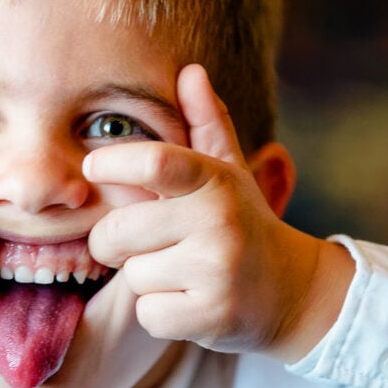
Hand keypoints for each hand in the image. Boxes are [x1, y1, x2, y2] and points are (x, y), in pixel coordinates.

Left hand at [85, 65, 352, 361]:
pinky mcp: (211, 315)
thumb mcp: (228, 174)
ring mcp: (216, 270)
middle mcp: (218, 220)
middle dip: (113, 243)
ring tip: (183, 273)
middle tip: (141, 244)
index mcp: (215, 181)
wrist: (295, 292)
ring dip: (146, 280)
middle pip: (118, 232)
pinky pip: (149, 314)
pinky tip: (191, 303)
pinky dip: (161, 313)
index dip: (112, 163)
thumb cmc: (243, 225)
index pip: (155, 161)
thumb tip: (190, 71)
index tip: (92, 167)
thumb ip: (205, 125)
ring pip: (133, 276)